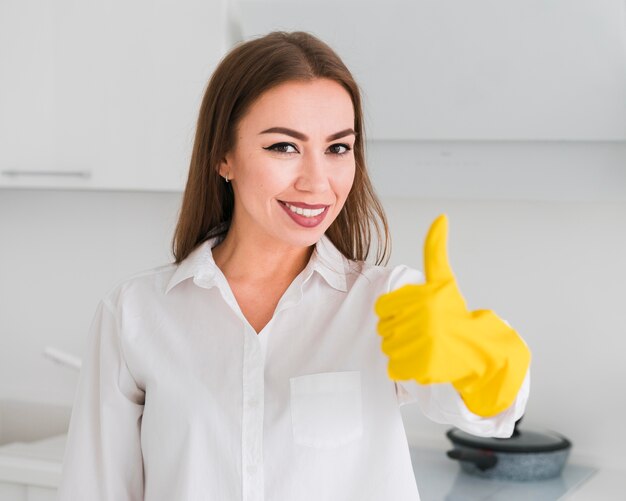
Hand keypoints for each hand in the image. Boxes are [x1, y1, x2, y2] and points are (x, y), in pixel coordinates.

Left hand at [374, 214, 529, 416]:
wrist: (477, 351)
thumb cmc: (455, 313)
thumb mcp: (444, 280)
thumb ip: (435, 250)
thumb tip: (441, 217)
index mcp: (422, 297)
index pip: (382, 307)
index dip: (396, 311)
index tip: (414, 314)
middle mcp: (422, 320)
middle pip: (384, 329)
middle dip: (400, 330)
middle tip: (423, 331)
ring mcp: (422, 345)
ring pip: (388, 348)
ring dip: (402, 349)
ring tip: (425, 346)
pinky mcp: (422, 368)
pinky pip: (394, 368)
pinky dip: (405, 367)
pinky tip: (423, 361)